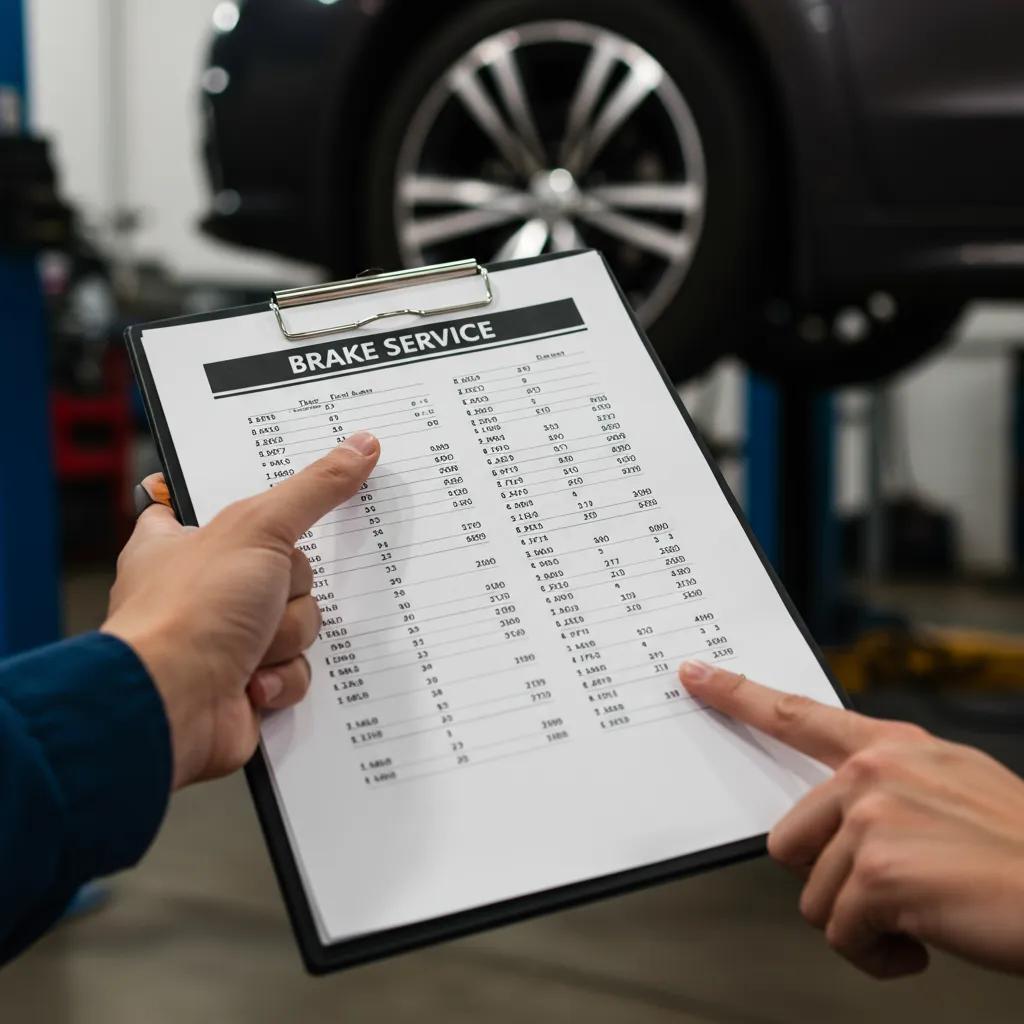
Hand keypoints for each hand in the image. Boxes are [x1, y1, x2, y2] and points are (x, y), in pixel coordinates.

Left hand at [103, 432, 379, 789]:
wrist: (171, 707)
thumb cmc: (187, 613)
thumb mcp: (258, 528)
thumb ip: (314, 489)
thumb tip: (360, 447)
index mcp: (182, 538)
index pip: (238, 502)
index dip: (272, 501)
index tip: (308, 493)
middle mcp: (204, 587)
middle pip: (291, 567)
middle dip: (290, 586)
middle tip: (264, 589)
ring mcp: (227, 636)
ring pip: (300, 619)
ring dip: (286, 635)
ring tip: (248, 645)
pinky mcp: (248, 680)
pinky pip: (297, 668)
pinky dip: (282, 675)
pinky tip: (250, 680)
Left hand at [679, 661, 1023, 977]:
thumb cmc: (1019, 851)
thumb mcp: (955, 787)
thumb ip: (892, 785)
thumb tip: (843, 809)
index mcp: (891, 747)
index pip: (796, 714)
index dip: (737, 694)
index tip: (694, 675)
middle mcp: (873, 771)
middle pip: (789, 840)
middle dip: (831, 879)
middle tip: (891, 890)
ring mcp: (872, 818)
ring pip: (814, 895)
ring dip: (864, 922)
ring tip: (924, 915)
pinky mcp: (877, 872)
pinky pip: (841, 934)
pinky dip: (880, 955)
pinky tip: (925, 942)